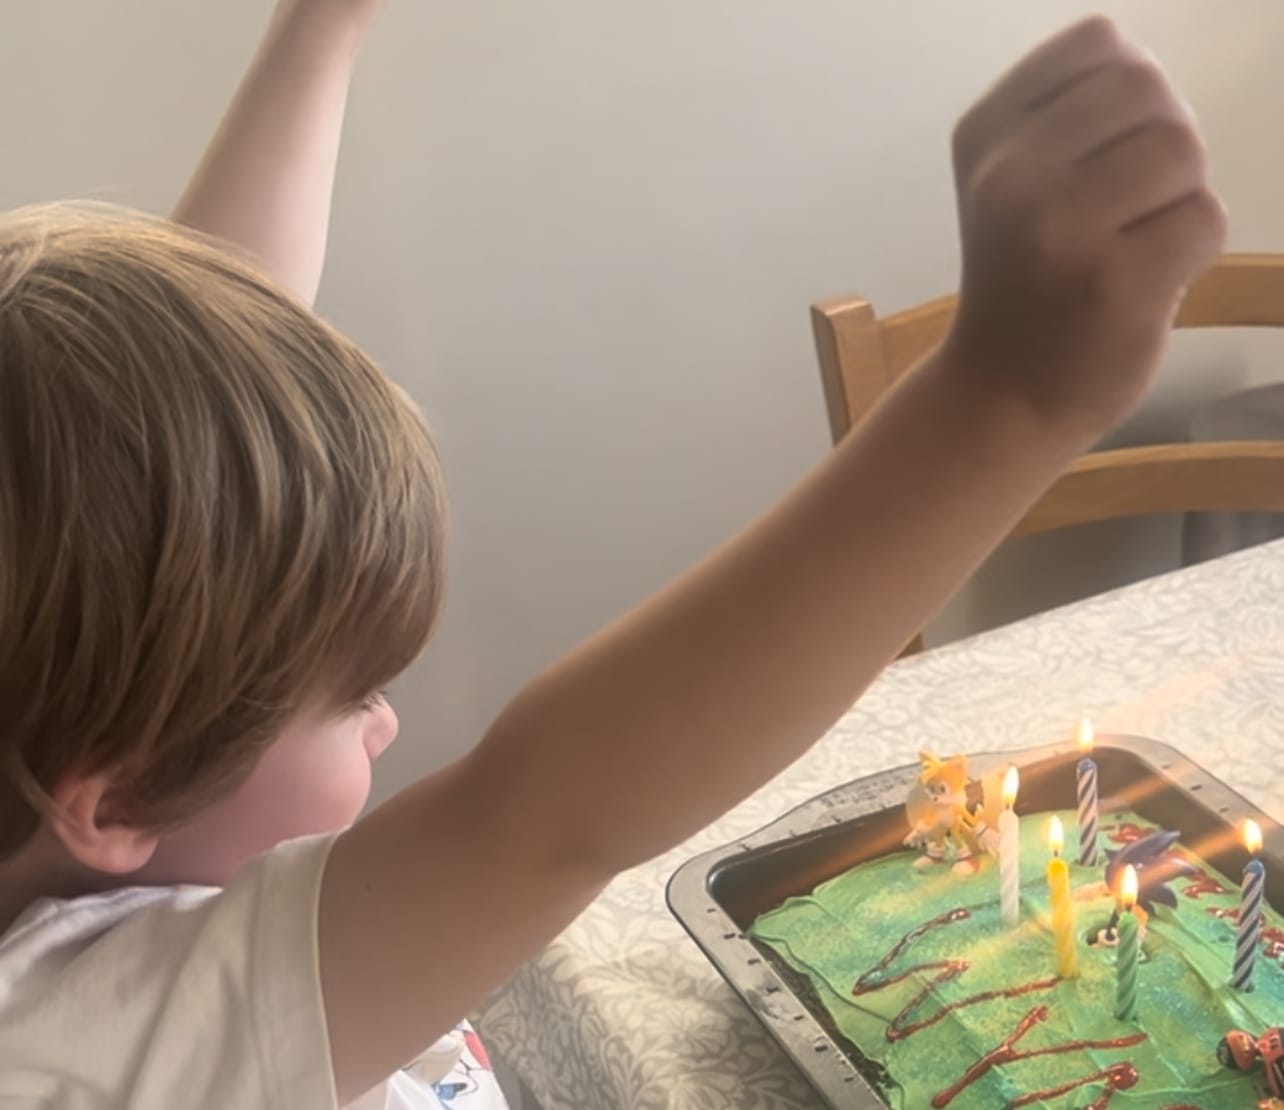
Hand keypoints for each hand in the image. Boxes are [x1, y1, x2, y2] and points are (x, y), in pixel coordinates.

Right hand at [943, 17, 1226, 439]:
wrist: (999, 396)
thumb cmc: (1021, 282)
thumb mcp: (1008, 183)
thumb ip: (1066, 117)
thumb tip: (1155, 85)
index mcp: (984, 136)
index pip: (1097, 43)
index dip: (1125, 90)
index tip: (1099, 153)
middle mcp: (1010, 175)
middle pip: (1149, 90)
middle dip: (1159, 141)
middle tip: (1127, 205)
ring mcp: (1059, 230)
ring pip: (1183, 150)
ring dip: (1179, 196)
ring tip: (1134, 244)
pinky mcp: (1113, 283)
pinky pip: (1204, 219)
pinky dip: (1192, 252)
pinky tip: (1145, 284)